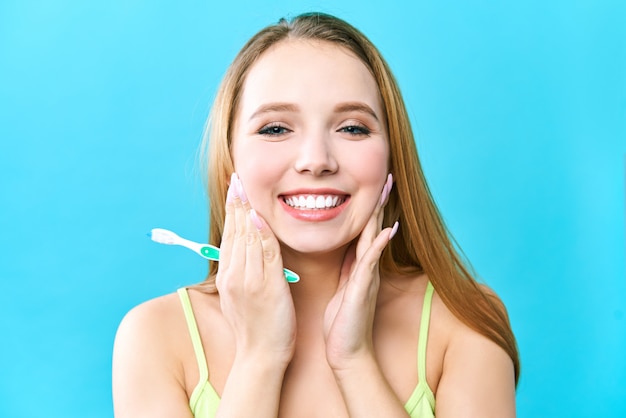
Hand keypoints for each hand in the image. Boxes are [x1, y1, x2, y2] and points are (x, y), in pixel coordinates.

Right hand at [215, 173, 295, 364]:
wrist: (261, 356)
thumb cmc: (256, 328)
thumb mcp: (240, 297)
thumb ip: (240, 272)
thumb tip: (239, 253)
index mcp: (228, 276)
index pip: (229, 235)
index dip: (232, 211)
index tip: (233, 189)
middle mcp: (234, 276)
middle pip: (235, 232)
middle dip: (236, 203)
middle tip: (236, 178)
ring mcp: (248, 281)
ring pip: (247, 239)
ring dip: (247, 211)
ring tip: (244, 187)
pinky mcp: (266, 288)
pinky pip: (265, 256)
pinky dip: (261, 236)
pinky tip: (259, 217)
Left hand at [323, 173, 396, 370]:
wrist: (346, 350)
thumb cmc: (342, 321)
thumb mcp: (345, 286)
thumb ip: (350, 266)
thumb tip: (352, 248)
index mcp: (359, 264)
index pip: (365, 229)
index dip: (369, 206)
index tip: (374, 184)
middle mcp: (367, 266)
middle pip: (374, 226)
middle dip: (379, 201)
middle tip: (387, 176)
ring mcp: (367, 275)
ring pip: (375, 237)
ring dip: (381, 214)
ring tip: (386, 190)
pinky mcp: (362, 287)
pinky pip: (371, 261)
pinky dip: (379, 245)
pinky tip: (387, 230)